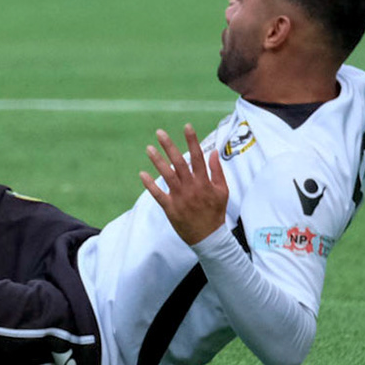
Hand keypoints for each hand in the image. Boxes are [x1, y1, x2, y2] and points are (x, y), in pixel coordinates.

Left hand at [140, 123, 228, 245]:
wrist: (209, 238)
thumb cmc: (215, 212)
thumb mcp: (223, 191)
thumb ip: (217, 171)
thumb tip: (213, 151)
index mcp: (204, 182)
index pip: (198, 157)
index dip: (192, 141)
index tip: (187, 126)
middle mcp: (192, 188)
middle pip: (179, 163)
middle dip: (170, 147)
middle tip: (159, 132)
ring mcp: (180, 197)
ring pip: (167, 176)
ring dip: (157, 161)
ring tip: (149, 148)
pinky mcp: (170, 208)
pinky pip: (158, 194)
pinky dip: (150, 185)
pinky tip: (142, 174)